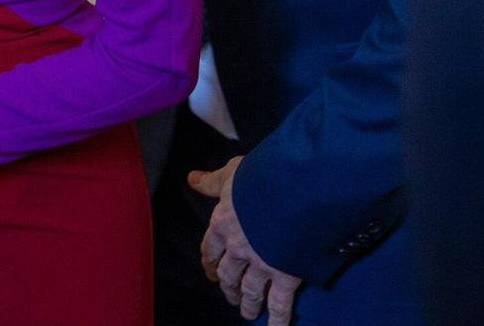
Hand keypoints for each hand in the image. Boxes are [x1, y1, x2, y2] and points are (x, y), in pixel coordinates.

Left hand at [190, 156, 302, 325]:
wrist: (291, 190)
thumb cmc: (259, 177)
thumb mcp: (231, 173)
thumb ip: (212, 181)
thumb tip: (192, 178)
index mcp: (222, 224)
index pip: (210, 248)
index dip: (209, 261)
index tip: (209, 271)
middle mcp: (238, 248)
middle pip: (228, 273)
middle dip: (228, 286)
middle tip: (230, 296)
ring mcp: (261, 264)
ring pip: (250, 290)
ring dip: (248, 303)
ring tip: (248, 313)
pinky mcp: (285, 275)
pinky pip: (279, 303)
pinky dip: (277, 319)